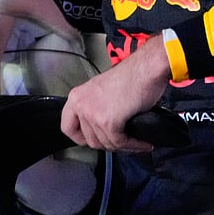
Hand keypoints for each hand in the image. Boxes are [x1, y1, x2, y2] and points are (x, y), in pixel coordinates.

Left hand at [61, 33, 171, 152]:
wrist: (147, 68)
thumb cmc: (132, 76)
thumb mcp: (102, 90)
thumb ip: (94, 106)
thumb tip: (99, 128)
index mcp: (76, 96)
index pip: (67, 128)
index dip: (81, 138)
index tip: (95, 140)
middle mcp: (81, 105)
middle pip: (89, 140)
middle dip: (108, 143)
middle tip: (123, 140)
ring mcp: (92, 114)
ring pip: (105, 144)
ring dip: (123, 146)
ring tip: (136, 141)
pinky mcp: (107, 121)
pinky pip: (119, 143)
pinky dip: (133, 145)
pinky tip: (142, 143)